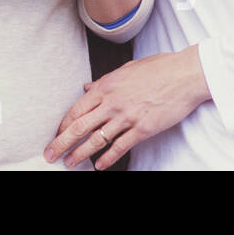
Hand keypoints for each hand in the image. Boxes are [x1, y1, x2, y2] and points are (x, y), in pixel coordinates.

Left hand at [43, 47, 211, 169]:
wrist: (183, 75)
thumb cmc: (157, 69)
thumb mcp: (125, 69)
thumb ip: (104, 81)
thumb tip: (87, 86)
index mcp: (105, 86)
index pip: (77, 109)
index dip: (64, 124)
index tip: (56, 134)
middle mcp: (112, 102)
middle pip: (80, 127)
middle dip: (62, 143)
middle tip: (50, 154)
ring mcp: (127, 117)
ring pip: (96, 140)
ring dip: (81, 154)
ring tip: (70, 163)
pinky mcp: (143, 129)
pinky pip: (120, 147)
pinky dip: (108, 158)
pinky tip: (99, 166)